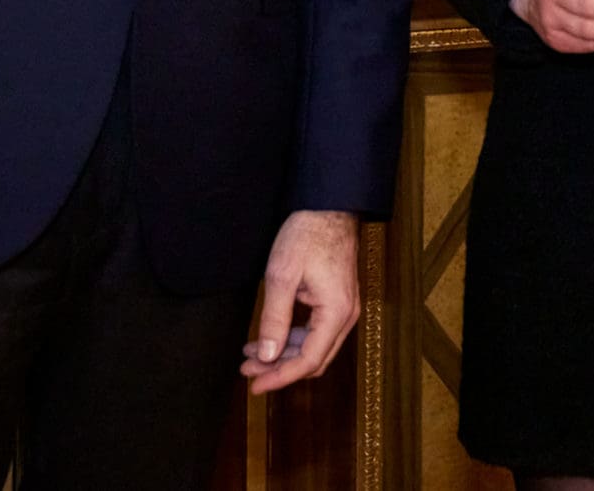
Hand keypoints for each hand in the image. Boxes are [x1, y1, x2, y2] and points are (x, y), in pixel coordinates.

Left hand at [241, 210, 359, 392]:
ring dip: (284, 355)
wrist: (328, 207)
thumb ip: (275, 320)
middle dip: (280, 369)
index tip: (255, 385)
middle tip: (247, 371)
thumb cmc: (306, 236)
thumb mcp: (282, 277)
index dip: (281, 377)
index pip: (309, 360)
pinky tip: (269, 337)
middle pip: (314, 359)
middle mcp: (346, 315)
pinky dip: (292, 339)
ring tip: (251, 355)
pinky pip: (316, 331)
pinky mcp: (336, 300)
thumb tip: (267, 357)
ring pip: (315, 347)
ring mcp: (344, 308)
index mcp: (336, 312)